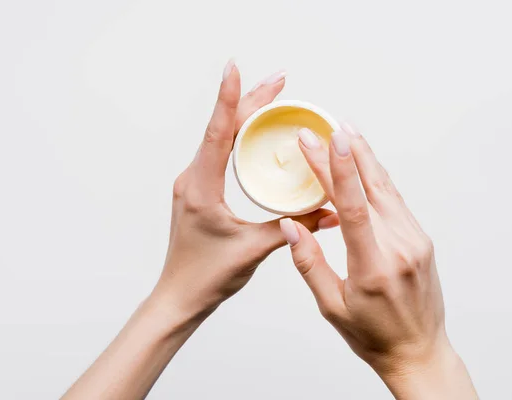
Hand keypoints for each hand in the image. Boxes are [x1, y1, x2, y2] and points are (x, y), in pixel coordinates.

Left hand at [62, 63, 335, 399]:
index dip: (229, 99)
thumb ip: (292, 227)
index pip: (217, 134)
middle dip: (251, 101)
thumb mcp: (253, 250)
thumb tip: (330, 212)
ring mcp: (194, 183)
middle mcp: (193, 179)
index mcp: (201, 188)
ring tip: (272, 96)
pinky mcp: (199, 191)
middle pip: (222, 129)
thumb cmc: (207, 276)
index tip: (234, 68)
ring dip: (244, 115)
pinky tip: (256, 133)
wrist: (180, 296)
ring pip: (220, 138)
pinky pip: (219, 154)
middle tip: (280, 80)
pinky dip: (239, 137)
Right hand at [281, 125, 477, 398]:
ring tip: (346, 130)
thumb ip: (309, 263)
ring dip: (365, 157)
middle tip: (322, 128)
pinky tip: (366, 162)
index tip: (324, 140)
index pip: (352, 208)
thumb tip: (290, 224)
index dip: (337, 170)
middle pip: (368, 190)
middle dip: (343, 155)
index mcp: (373, 267)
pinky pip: (396, 200)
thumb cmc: (372, 335)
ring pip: (386, 189)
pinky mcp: (420, 239)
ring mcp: (415, 241)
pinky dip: (378, 177)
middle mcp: (399, 248)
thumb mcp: (332, 306)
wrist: (419, 351)